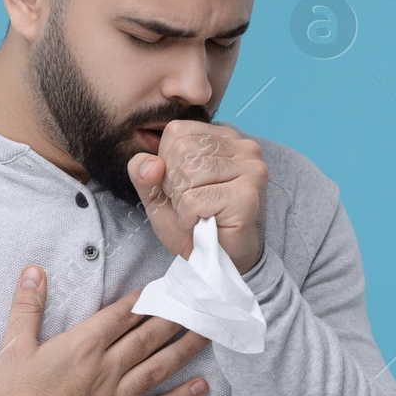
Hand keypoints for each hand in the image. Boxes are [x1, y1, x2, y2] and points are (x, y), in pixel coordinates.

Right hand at [0, 264, 211, 395]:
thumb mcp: (12, 346)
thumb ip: (27, 306)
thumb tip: (33, 271)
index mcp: (82, 346)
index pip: (121, 315)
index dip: (144, 299)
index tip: (164, 287)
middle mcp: (105, 369)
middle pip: (147, 337)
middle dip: (174, 316)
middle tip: (197, 302)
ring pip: (158, 368)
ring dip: (185, 349)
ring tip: (208, 334)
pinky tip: (201, 388)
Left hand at [127, 121, 267, 274]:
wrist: (217, 264)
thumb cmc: (193, 225)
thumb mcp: (158, 195)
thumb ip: (144, 174)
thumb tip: (150, 163)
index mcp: (223, 138)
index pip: (176, 132)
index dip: (167, 165)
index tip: (185, 188)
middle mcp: (243, 146)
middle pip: (181, 150)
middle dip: (174, 185)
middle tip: (193, 206)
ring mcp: (250, 169)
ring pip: (188, 173)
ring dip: (182, 203)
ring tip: (199, 215)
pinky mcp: (247, 195)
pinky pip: (194, 199)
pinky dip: (190, 218)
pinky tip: (205, 225)